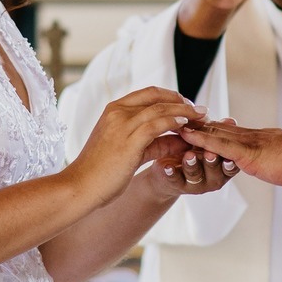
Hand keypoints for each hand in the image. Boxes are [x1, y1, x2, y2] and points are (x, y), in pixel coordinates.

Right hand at [71, 88, 204, 209]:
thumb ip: (153, 142)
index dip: (172, 97)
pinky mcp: (128, 140)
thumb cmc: (102, 172)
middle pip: (157, 97)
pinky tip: (186, 127)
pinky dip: (174, 123)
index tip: (188, 105)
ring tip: (202, 117)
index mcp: (114, 110)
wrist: (79, 188)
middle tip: (201, 110)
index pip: (149, 93)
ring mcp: (122, 124)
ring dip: (184, 111)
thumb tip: (180, 140)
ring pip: (160, 108)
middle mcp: (117, 112)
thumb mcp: (130, 151)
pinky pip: (158, 125)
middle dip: (182, 102)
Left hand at [140, 132, 238, 200]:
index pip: (230, 164)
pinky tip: (168, 167)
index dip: (230, 160)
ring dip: (192, 164)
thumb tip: (230, 121)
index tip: (229, 155)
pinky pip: (175, 180)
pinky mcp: (177, 185)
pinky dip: (172, 173)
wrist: (169, 169)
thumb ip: (216, 133)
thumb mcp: (205, 140)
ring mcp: (195, 183)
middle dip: (212, 162)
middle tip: (209, 153)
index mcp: (223, 166)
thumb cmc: (192, 151)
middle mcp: (213, 178)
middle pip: (215, 171)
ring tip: (188, 155)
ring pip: (195, 175)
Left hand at [179, 117, 281, 187]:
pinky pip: (220, 144)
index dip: (213, 128)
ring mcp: (249, 143)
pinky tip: (188, 136)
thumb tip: (278, 162)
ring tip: (175, 124)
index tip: (197, 123)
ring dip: (195, 130)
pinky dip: (202, 139)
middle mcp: (252, 137)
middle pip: (220, 129)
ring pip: (216, 133)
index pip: (232, 132)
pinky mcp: (248, 152)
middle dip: (198, 126)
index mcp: (261, 139)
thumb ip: (277, 158)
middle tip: (178, 119)